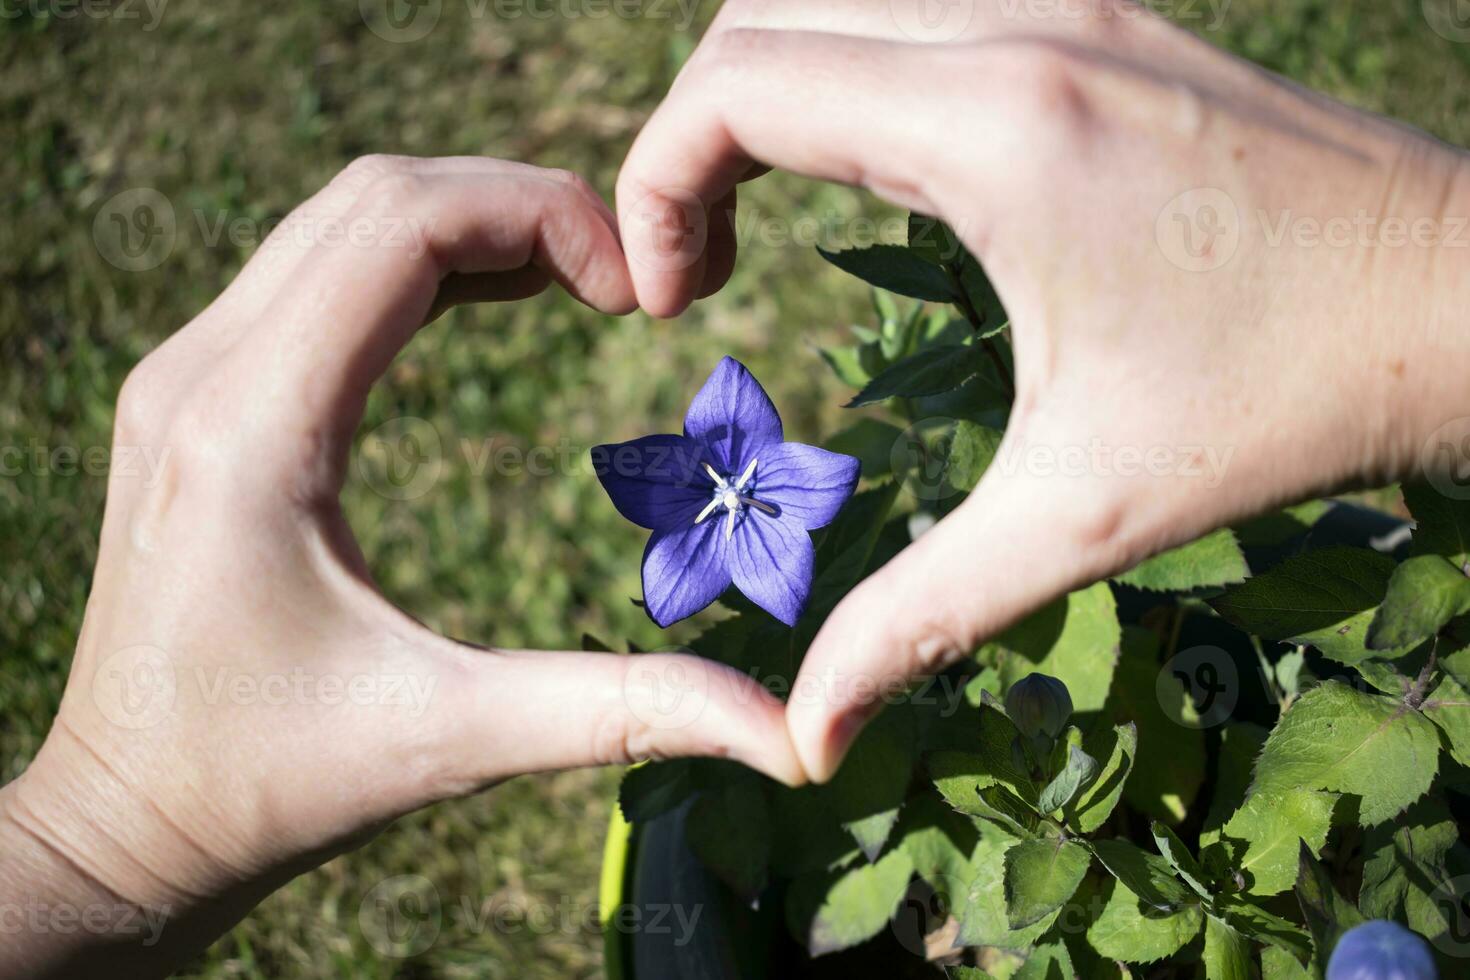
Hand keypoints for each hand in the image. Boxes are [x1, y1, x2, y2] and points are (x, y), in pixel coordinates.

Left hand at [0, 156, 803, 977]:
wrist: (124, 821)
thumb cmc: (272, 784)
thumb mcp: (455, 739)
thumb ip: (624, 712)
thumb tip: (790, 737)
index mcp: (253, 431)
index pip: (397, 226)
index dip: (536, 215)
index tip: (632, 290)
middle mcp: (199, 375)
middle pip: (371, 195)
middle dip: (515, 204)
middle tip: (624, 276)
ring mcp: (184, 376)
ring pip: (337, 220)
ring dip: (467, 222)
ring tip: (580, 276)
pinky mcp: (194, 395)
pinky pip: (311, 270)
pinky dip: (415, 258)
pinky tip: (493, 293)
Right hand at [615, 0, 1469, 779]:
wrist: (1461, 302)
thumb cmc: (1282, 401)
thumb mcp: (1079, 515)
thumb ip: (915, 616)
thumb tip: (804, 737)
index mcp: (997, 126)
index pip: (737, 85)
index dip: (653, 185)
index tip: (670, 306)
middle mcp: (1021, 26)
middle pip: (759, 20)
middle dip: (689, 140)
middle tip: (699, 275)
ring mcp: (1065, 4)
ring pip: (833, 0)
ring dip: (764, 97)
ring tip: (757, 223)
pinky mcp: (1098, 18)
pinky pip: (915, 10)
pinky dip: (845, 76)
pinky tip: (870, 180)